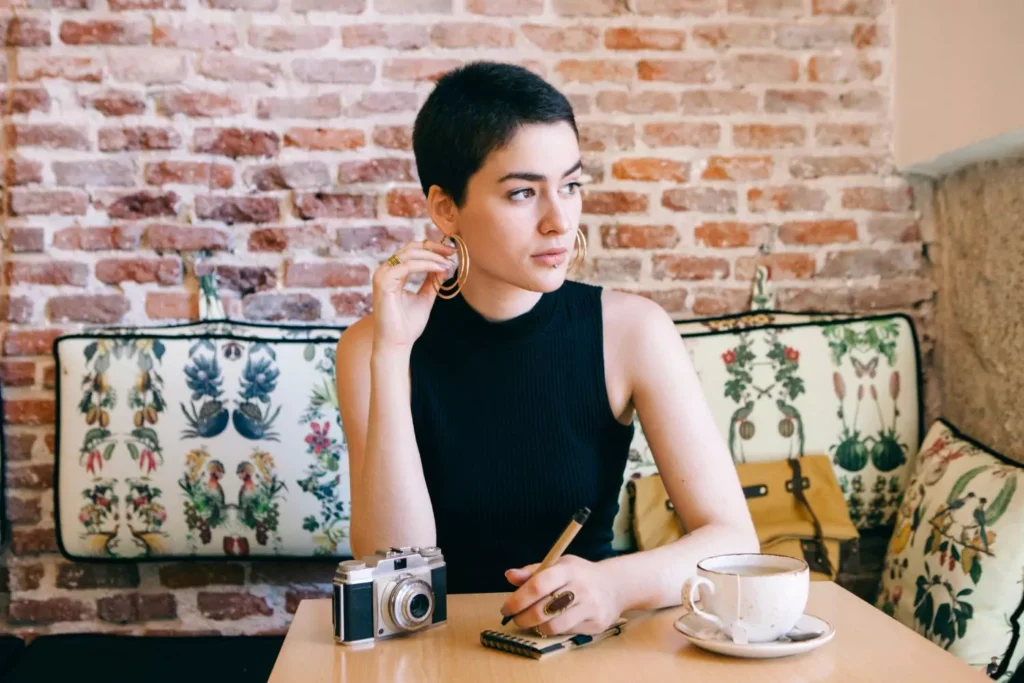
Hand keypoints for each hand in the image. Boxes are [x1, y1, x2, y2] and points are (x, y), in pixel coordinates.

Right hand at [371, 239, 455, 349]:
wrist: (397, 344)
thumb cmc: (407, 325)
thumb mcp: (425, 297)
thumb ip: (433, 281)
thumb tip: (445, 265)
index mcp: (393, 273)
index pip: (413, 251)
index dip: (432, 248)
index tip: (451, 252)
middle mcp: (386, 271)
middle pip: (411, 248)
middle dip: (434, 248)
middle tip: (452, 253)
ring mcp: (382, 275)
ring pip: (409, 254)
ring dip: (432, 257)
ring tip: (448, 263)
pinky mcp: (383, 282)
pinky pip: (407, 266)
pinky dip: (425, 265)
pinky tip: (439, 268)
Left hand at [500, 555, 623, 635]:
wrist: (615, 585)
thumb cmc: (580, 574)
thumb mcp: (559, 565)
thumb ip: (533, 572)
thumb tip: (509, 576)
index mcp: (568, 569)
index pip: (539, 584)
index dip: (518, 599)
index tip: (506, 608)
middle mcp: (581, 587)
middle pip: (543, 609)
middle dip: (523, 618)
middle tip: (515, 619)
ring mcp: (590, 607)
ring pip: (554, 625)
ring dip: (537, 627)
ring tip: (532, 622)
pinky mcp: (596, 623)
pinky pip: (567, 632)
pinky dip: (553, 630)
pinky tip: (550, 624)